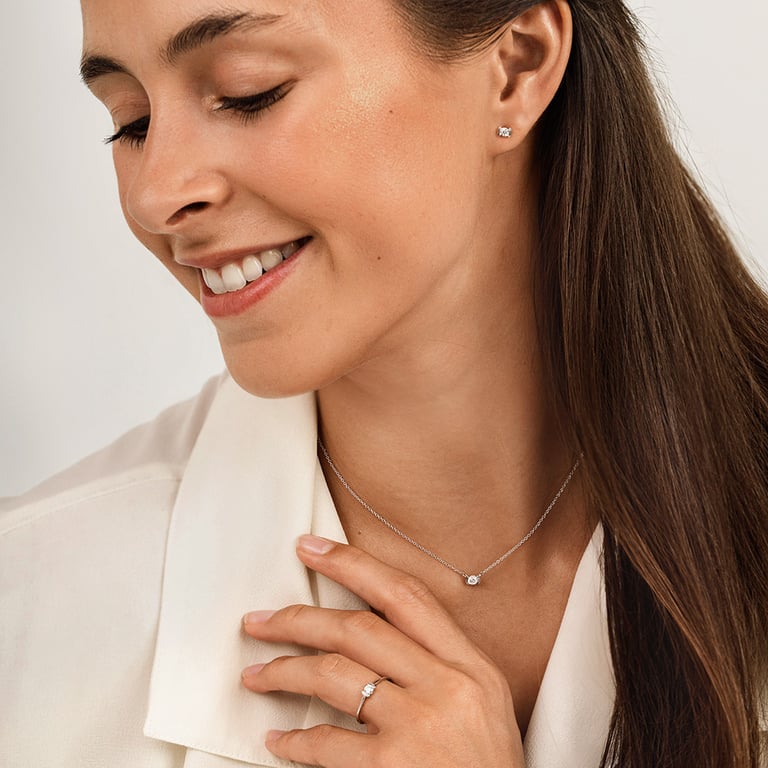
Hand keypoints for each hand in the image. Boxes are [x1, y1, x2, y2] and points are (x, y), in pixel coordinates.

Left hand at [241, 534, 524, 767]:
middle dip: (298, 618)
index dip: (352, 564)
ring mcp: (419, 726)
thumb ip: (438, 663)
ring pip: (334, 673)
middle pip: (357, 628)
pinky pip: (326, 743)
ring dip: (284, 671)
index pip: (404, 595)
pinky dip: (294, 741)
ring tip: (257, 675)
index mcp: (470, 665)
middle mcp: (446, 686)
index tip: (311, 548)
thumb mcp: (483, 703)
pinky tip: (278, 741)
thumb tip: (370, 633)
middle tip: (260, 621)